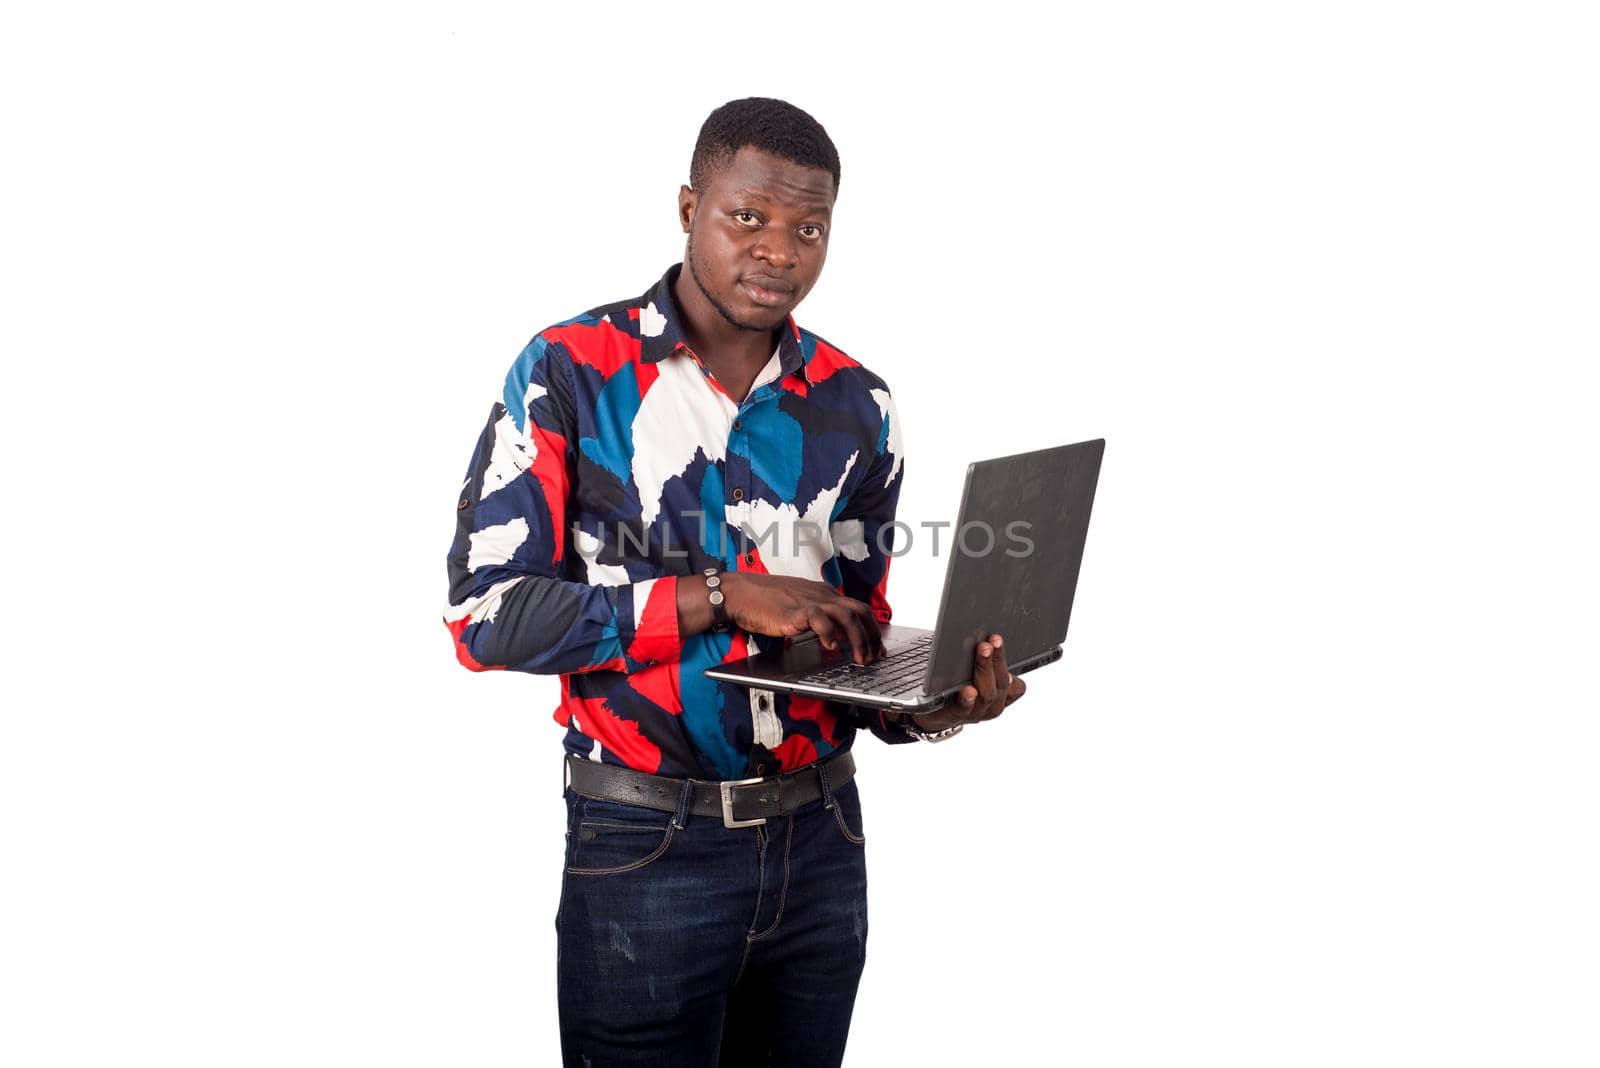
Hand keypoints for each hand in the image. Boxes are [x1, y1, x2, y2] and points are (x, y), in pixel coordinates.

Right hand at [719, 572, 884, 664]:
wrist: (739, 593)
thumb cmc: (764, 601)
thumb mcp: (798, 607)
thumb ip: (818, 618)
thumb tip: (835, 636)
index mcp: (824, 594)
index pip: (858, 608)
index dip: (871, 629)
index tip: (876, 646)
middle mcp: (822, 595)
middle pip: (860, 611)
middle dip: (872, 636)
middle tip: (875, 656)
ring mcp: (810, 602)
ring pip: (847, 615)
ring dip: (858, 638)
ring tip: (859, 657)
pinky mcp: (796, 611)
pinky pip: (820, 619)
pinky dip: (830, 633)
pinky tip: (830, 647)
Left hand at [905, 632, 1025, 732]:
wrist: (935, 713)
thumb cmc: (959, 687)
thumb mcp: (976, 673)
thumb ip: (984, 659)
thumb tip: (979, 632)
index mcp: (1002, 695)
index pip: (1016, 684)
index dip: (1009, 662)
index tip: (998, 639)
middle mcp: (993, 705)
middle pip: (1000, 683)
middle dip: (997, 659)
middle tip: (990, 641)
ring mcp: (976, 713)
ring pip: (987, 694)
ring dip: (985, 670)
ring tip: (981, 652)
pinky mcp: (956, 716)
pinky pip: (964, 709)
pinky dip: (967, 699)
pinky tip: (967, 689)